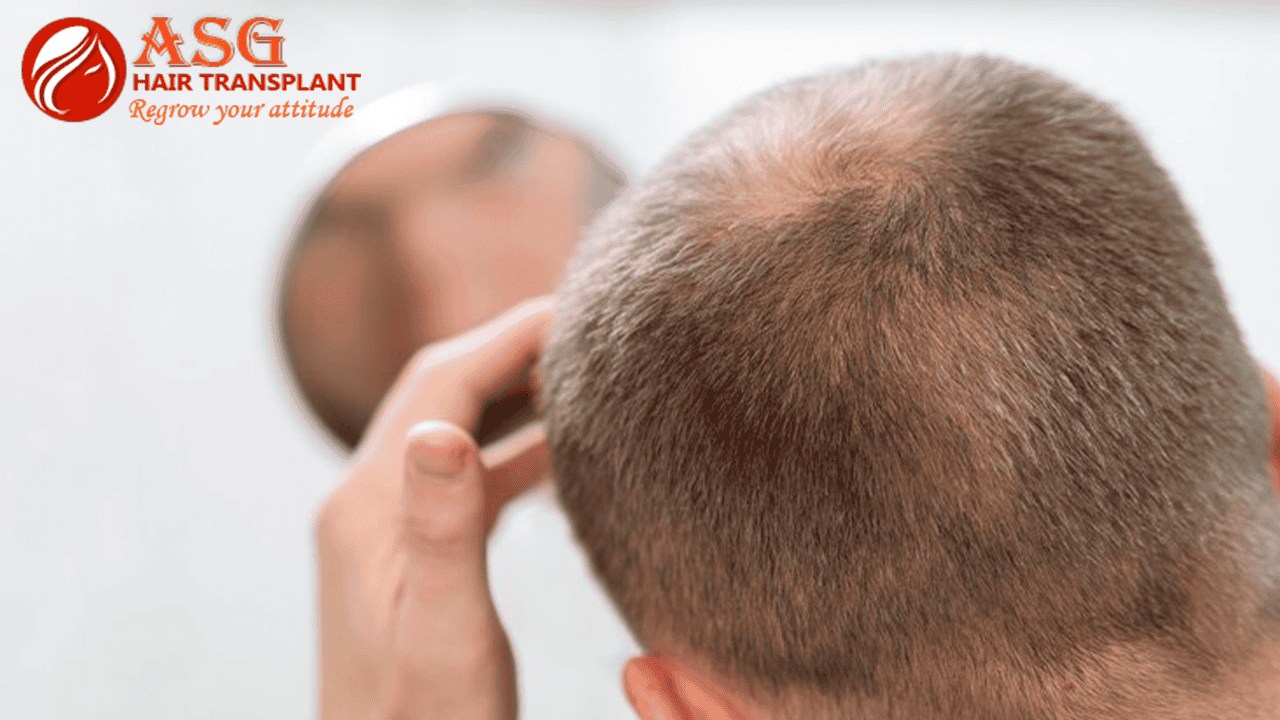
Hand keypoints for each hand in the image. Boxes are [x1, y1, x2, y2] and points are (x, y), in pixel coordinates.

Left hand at [315, 298, 552, 719]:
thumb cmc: (422, 719)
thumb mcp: (443, 628)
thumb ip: (442, 528)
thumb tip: (442, 430)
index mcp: (365, 507)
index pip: (439, 385)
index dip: (505, 337)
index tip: (572, 307)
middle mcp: (365, 501)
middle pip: (441, 390)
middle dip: (509, 348)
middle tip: (584, 324)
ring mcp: (384, 524)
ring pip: (454, 426)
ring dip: (511, 392)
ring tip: (579, 370)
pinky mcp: (409, 550)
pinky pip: (465, 476)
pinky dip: (512, 449)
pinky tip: (559, 450)